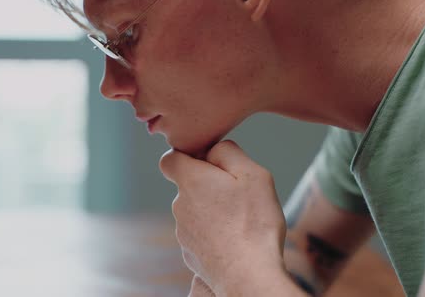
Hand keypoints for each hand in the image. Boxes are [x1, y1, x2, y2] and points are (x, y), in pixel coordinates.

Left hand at [159, 140, 287, 293]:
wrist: (249, 275)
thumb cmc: (254, 222)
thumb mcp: (253, 173)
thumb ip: (228, 152)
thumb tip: (213, 149)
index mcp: (191, 181)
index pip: (169, 159)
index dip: (187, 157)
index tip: (209, 164)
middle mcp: (179, 205)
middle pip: (188, 186)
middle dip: (208, 186)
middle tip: (238, 196)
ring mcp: (183, 232)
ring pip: (195, 212)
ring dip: (212, 212)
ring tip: (241, 222)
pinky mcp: (190, 254)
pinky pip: (200, 235)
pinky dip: (214, 235)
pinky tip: (235, 242)